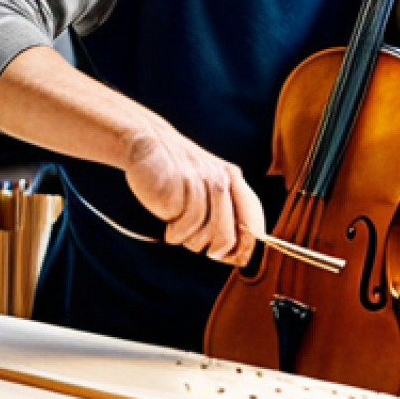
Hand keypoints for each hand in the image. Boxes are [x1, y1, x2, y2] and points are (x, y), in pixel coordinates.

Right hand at [124, 124, 266, 265]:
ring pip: (206, 228)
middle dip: (217, 249)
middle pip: (230, 231)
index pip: (253, 218)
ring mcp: (200, 180)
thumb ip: (223, 213)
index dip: (248, 245)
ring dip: (192, 240)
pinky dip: (177, 231)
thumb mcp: (206, 186)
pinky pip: (184, 221)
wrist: (147, 140)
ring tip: (179, 234)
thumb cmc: (177, 173)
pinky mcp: (179, 184)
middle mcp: (221, 177)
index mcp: (232, 178)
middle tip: (206, 252)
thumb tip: (239, 256)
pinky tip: (169, 224)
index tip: (237, 258)